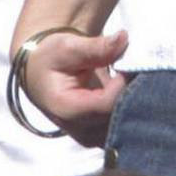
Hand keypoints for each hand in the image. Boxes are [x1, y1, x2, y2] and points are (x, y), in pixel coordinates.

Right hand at [18, 29, 128, 147]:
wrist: (40, 74)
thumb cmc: (52, 58)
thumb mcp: (68, 47)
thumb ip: (97, 47)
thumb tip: (123, 38)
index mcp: (66, 110)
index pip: (107, 104)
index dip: (123, 84)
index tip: (127, 64)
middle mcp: (79, 130)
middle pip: (118, 119)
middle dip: (132, 93)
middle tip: (136, 70)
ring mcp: (92, 137)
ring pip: (125, 126)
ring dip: (135, 102)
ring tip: (132, 79)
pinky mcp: (101, 136)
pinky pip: (124, 128)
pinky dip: (130, 109)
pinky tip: (130, 90)